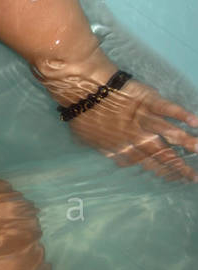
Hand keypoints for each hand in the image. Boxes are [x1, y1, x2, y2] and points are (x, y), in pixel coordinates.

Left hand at [62, 77, 197, 182]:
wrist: (82, 90)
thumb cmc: (81, 115)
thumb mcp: (89, 141)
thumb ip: (105, 151)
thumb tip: (118, 160)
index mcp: (123, 147)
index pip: (147, 163)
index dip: (161, 171)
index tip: (173, 179)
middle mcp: (138, 136)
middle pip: (162, 153)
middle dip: (179, 166)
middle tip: (194, 176)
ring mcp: (144, 118)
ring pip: (169, 133)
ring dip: (186, 142)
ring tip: (198, 149)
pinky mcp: (147, 100)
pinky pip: (167, 108)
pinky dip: (181, 114)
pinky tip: (195, 122)